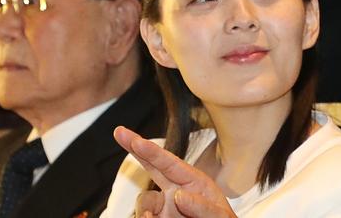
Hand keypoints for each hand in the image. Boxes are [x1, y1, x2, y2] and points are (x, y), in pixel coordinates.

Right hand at [114, 126, 237, 217]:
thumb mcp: (220, 217)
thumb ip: (203, 207)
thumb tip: (178, 195)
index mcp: (194, 182)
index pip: (170, 163)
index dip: (151, 150)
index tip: (134, 139)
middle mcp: (176, 190)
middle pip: (152, 165)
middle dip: (136, 148)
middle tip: (120, 132)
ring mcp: (164, 207)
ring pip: (143, 202)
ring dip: (144, 211)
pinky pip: (142, 216)